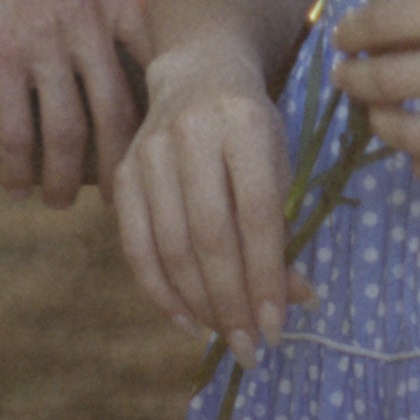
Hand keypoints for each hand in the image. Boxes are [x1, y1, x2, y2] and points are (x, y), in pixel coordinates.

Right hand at [0, 0, 148, 205]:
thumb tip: (175, 38)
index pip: (160, 66)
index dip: (164, 118)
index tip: (164, 154)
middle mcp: (88, 16)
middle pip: (117, 112)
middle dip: (118, 166)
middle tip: (116, 200)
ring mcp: (44, 36)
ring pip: (68, 131)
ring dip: (65, 179)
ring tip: (60, 201)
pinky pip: (15, 130)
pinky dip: (17, 169)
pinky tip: (15, 186)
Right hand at [115, 46, 306, 367]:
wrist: (197, 71)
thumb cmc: (250, 125)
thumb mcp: (278, 161)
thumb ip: (284, 226)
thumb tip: (296, 299)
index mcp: (244, 124)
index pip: (256, 213)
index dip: (267, 276)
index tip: (278, 327)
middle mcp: (192, 133)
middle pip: (210, 235)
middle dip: (233, 302)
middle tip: (251, 349)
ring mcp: (149, 151)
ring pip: (171, 246)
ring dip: (200, 304)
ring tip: (226, 337)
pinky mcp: (123, 171)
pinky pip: (136, 245)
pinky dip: (160, 291)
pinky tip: (186, 321)